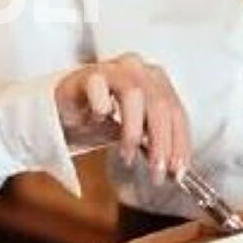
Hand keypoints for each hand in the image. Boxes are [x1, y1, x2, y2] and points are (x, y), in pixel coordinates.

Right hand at [54, 54, 191, 185]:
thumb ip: (155, 143)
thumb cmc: (101, 119)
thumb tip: (175, 171)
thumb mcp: (135, 133)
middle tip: (156, 173)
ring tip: (127, 157)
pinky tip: (100, 121)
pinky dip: (101, 107)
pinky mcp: (87, 74)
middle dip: (161, 144)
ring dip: (133, 132)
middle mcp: (139, 70)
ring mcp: (113, 69)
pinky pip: (98, 87)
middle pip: (160, 105)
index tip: (177, 172)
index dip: (180, 144)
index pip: (176, 113)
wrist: (63, 110)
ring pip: (134, 94)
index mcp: (156, 81)